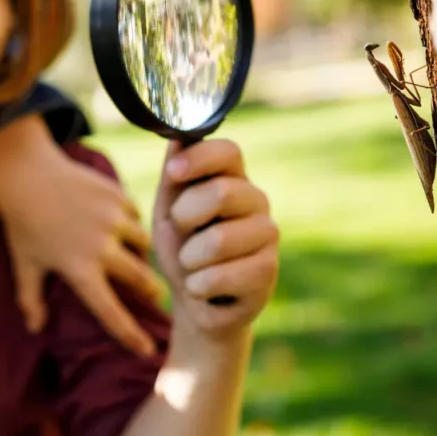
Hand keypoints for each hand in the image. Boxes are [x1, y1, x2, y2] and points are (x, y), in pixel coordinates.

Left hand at [0, 118, 162, 355]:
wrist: (25, 173)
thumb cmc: (22, 223)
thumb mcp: (24, 263)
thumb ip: (30, 298)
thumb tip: (34, 328)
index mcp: (78, 270)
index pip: (109, 311)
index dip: (130, 335)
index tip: (147, 349)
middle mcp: (101, 247)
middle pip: (141, 279)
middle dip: (151, 291)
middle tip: (155, 296)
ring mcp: (112, 219)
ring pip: (143, 244)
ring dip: (142, 253)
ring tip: (137, 256)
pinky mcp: (117, 196)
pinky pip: (136, 216)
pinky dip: (133, 224)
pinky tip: (124, 226)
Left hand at [152, 139, 278, 340]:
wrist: (194, 299)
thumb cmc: (181, 247)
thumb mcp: (168, 209)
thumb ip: (174, 176)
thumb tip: (177, 136)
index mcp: (232, 178)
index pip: (229, 151)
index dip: (200, 159)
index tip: (172, 174)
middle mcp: (256, 200)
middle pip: (222, 193)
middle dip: (185, 217)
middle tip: (182, 232)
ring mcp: (268, 235)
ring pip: (218, 240)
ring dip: (189, 258)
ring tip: (193, 265)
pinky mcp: (268, 271)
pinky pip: (221, 276)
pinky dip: (198, 285)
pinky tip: (203, 287)